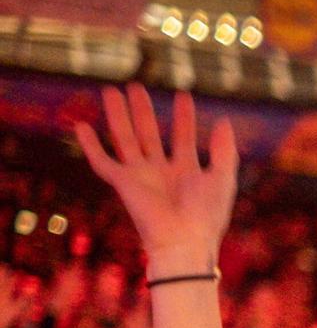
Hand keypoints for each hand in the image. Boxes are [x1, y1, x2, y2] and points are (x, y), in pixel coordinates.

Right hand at [75, 85, 237, 268]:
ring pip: (125, 139)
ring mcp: (140, 177)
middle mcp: (161, 172)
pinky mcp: (122, 184)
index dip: (184, 118)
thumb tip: (224, 121)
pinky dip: (90, 145)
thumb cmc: (206, 216)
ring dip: (118, 116)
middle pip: (148, 134)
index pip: (183, 138)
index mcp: (186, 172)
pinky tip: (82, 126)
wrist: (184, 241)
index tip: (183, 95)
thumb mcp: (222, 179)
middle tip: (136, 86)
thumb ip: (224, 151)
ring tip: (111, 91)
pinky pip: (102, 161)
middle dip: (142, 111)